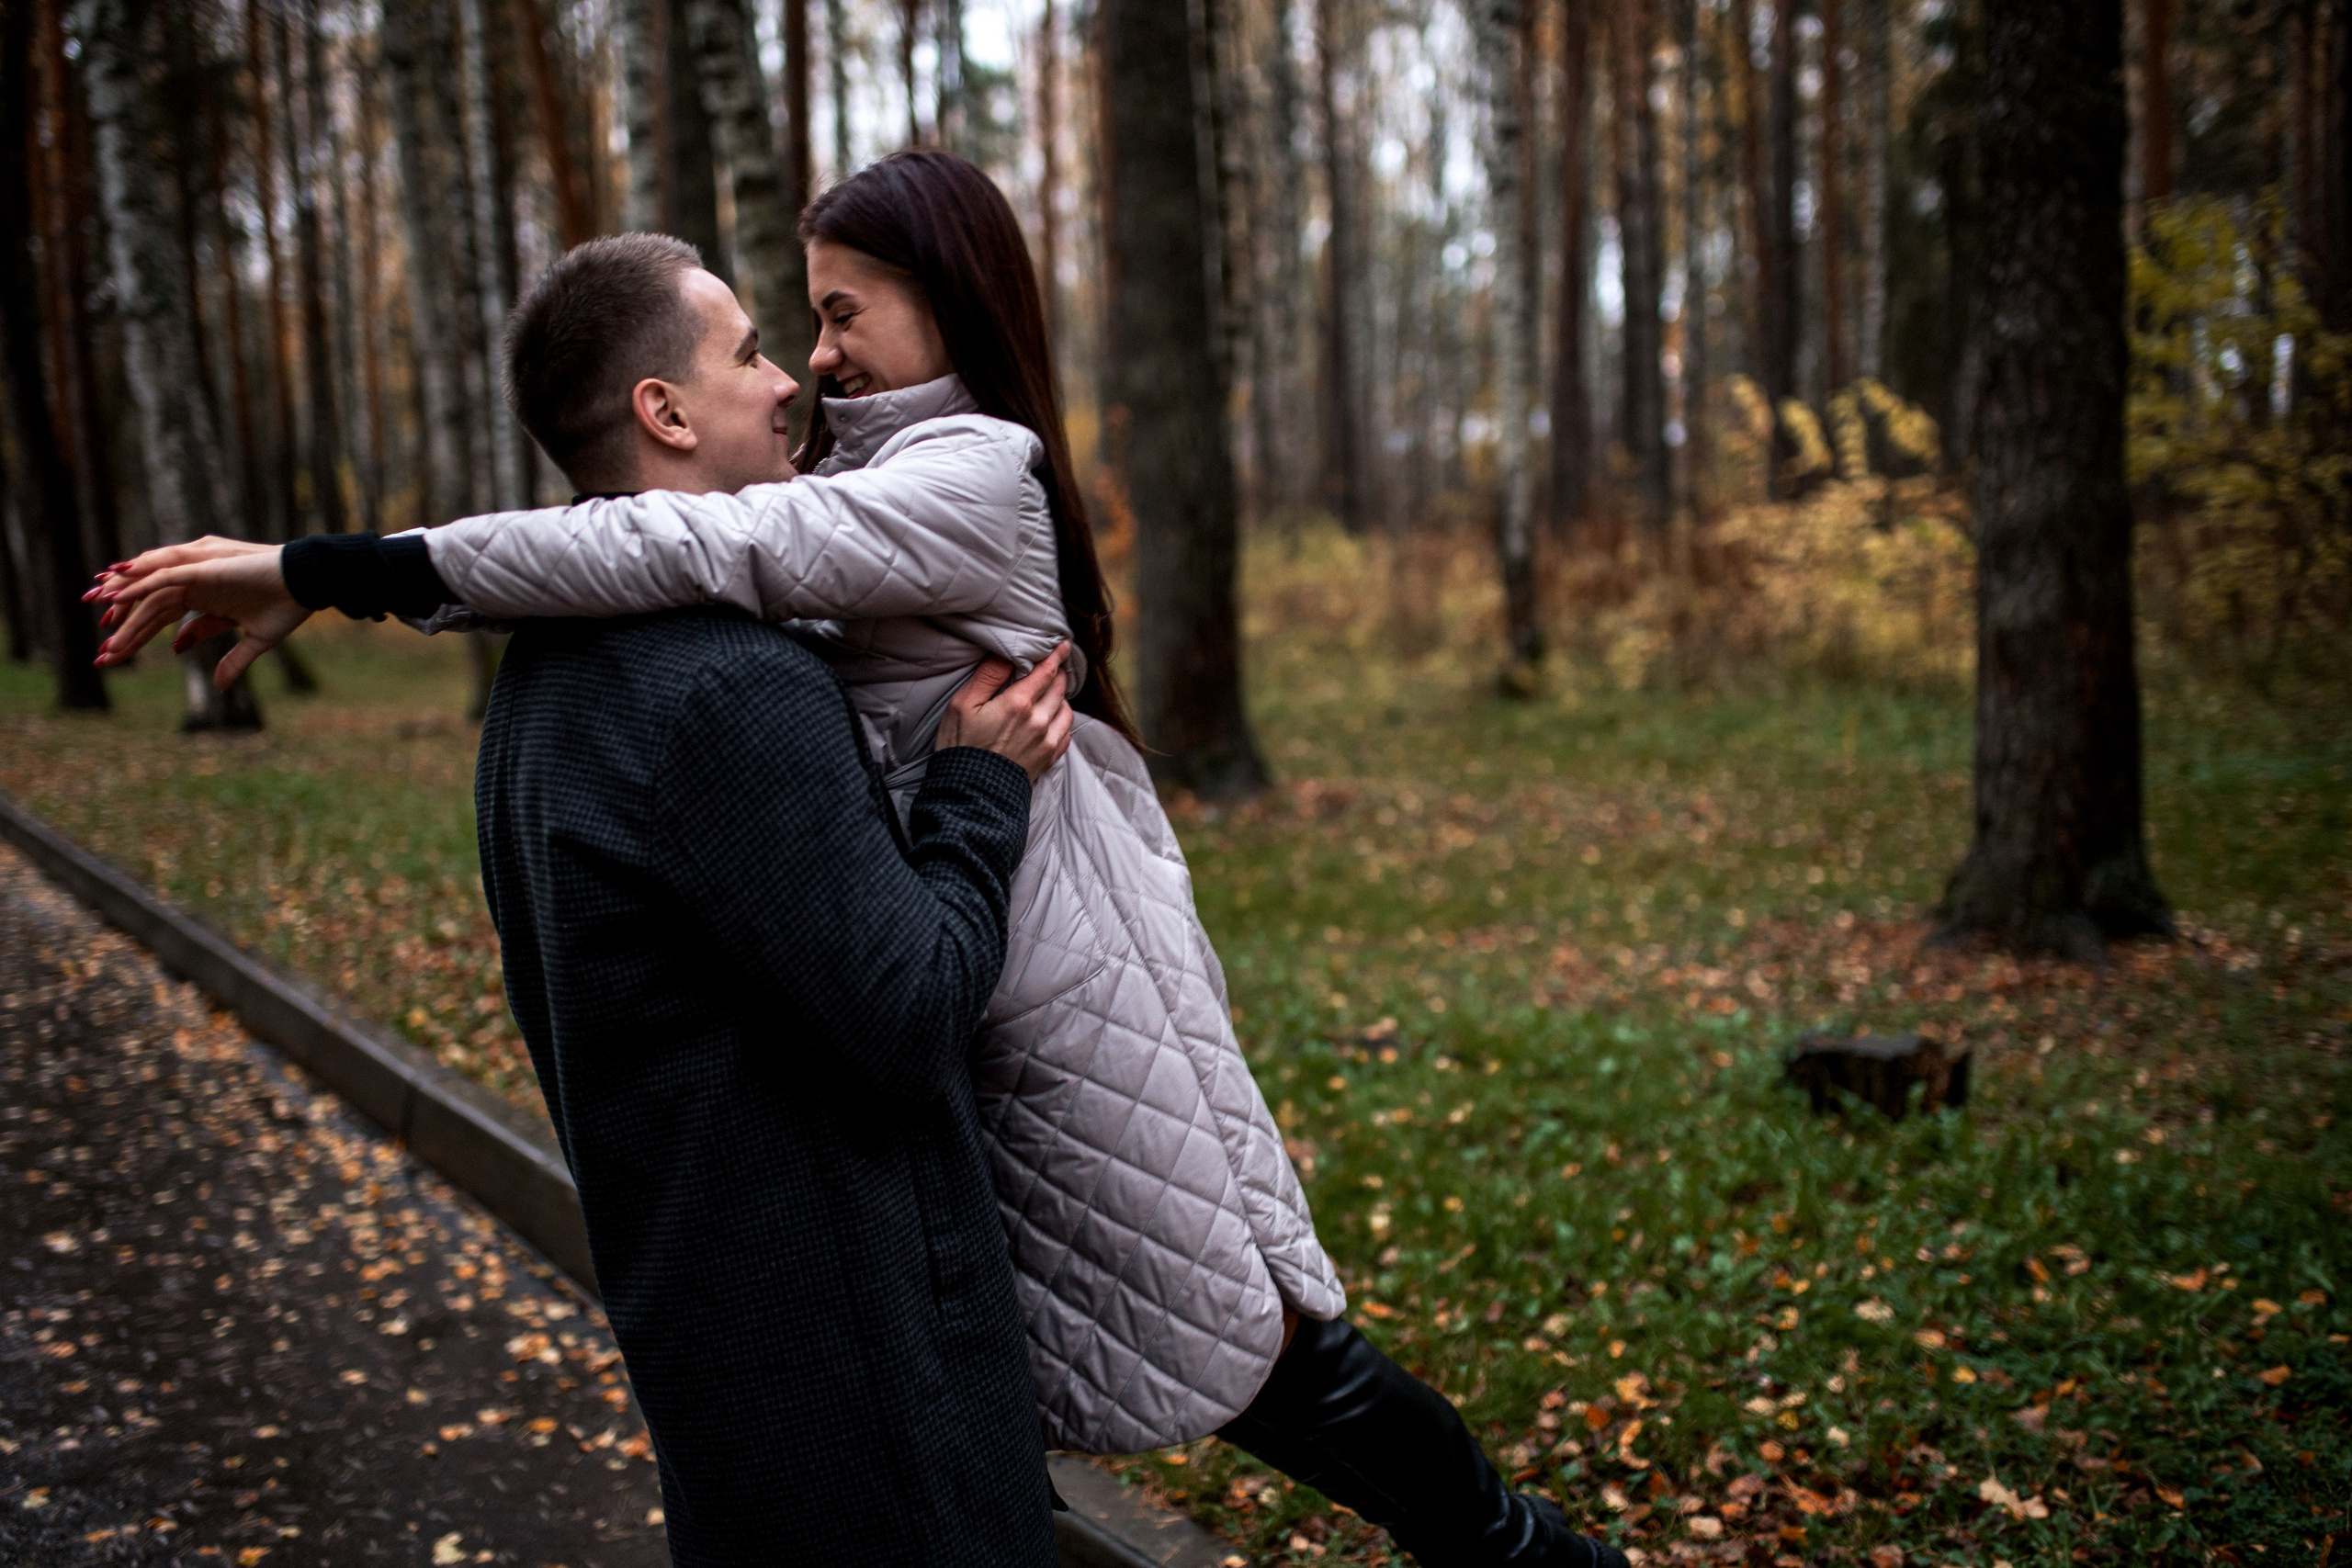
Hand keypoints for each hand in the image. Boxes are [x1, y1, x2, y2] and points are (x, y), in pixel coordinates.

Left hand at [87, 538, 310, 687]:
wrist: (308, 584)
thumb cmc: (287, 608)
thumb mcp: (254, 641)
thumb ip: (232, 660)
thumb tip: (217, 686)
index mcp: (205, 600)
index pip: (161, 619)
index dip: (137, 637)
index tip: (117, 658)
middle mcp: (194, 586)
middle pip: (149, 609)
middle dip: (125, 632)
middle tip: (103, 658)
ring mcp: (197, 575)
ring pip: (151, 594)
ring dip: (123, 608)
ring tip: (102, 627)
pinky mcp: (203, 569)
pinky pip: (163, 578)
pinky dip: (139, 585)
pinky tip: (115, 597)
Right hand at [934, 643, 1073, 783]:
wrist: (971, 793)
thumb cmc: (961, 747)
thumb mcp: (963, 705)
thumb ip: (987, 677)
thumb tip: (1005, 654)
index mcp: (1018, 703)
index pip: (1045, 671)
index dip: (1056, 655)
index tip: (1063, 645)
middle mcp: (1038, 720)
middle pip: (1059, 687)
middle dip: (1057, 674)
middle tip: (1052, 668)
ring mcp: (1047, 741)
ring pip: (1066, 709)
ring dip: (1060, 698)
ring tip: (1050, 695)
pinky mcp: (1049, 758)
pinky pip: (1066, 733)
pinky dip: (1062, 722)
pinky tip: (1052, 721)